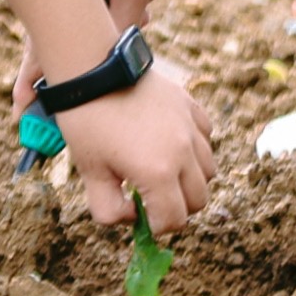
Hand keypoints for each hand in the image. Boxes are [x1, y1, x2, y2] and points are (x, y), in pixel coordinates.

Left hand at [53, 65, 215, 231]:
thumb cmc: (87, 122)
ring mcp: (190, 127)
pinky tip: (169, 142)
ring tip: (162, 169)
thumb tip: (134, 217)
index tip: (140, 214)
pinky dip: (194, 148)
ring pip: (208, 171)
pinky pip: (206, 138)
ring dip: (189, 179)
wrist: (91, 68)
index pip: (174, 221)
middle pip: (198, 200)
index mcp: (157, 172)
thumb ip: (109, 210)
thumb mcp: (90, 174)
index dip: (156, 227)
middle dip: (176, 207)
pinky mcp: (191, 106)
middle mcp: (182, 151)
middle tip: (151, 196)